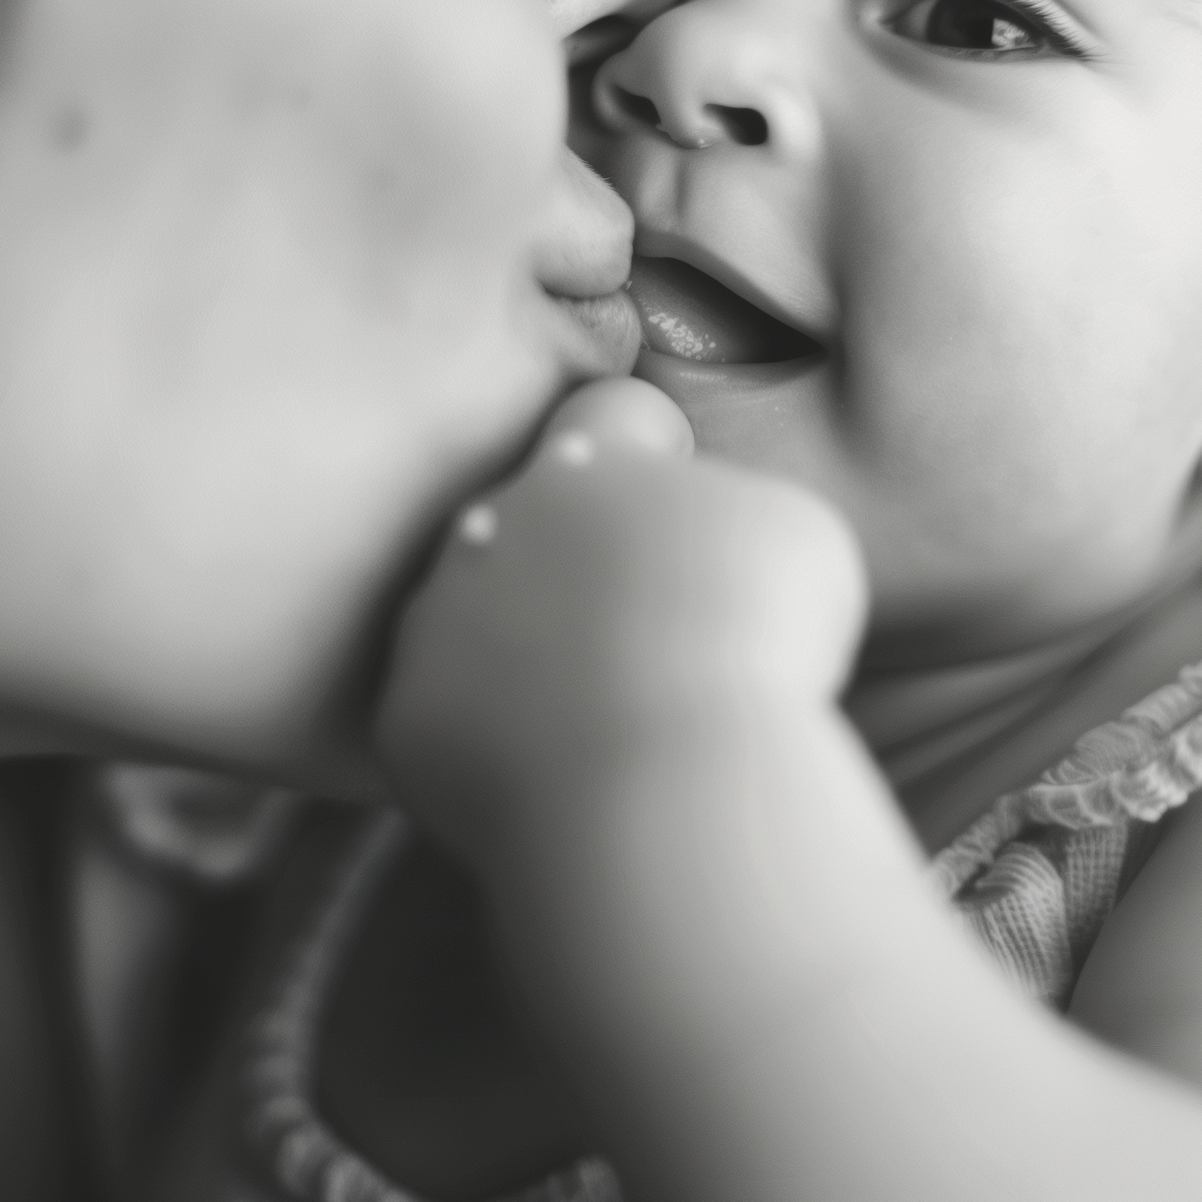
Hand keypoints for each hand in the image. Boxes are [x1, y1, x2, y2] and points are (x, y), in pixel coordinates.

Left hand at [376, 378, 865, 868]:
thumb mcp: (794, 533)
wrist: (676, 783)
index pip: (607, 419)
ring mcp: (438, 616)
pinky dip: (498, 741)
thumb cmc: (756, 647)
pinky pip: (448, 717)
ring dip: (527, 650)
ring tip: (607, 712)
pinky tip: (566, 769)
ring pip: (477, 616)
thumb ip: (738, 507)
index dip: (647, 455)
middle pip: (531, 522)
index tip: (677, 515)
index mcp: (588, 462)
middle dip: (577, 563)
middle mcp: (495, 521)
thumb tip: (711, 536)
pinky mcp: (407, 713)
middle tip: (647, 636)